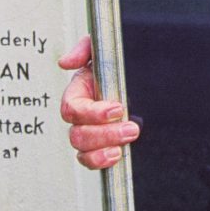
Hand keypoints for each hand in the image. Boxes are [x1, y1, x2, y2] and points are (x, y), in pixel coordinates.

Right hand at [58, 36, 138, 168]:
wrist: (143, 75)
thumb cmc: (117, 63)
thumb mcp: (102, 49)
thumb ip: (85, 49)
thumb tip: (66, 62)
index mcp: (79, 92)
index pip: (73, 108)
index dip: (93, 112)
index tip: (117, 109)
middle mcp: (82, 115)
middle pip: (78, 134)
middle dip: (104, 134)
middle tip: (131, 128)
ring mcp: (91, 132)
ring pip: (83, 150)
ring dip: (102, 151)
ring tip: (127, 141)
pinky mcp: (103, 145)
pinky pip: (92, 160)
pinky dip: (102, 161)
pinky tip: (118, 155)